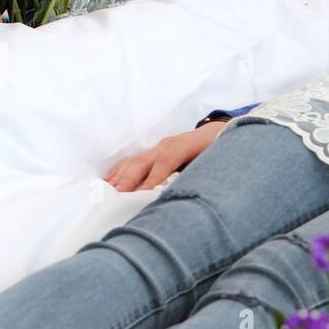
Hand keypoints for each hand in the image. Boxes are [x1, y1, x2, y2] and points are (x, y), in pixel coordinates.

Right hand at [102, 121, 226, 191]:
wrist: (220, 132)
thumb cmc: (220, 151)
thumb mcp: (217, 161)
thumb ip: (204, 174)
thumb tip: (193, 193)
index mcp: (186, 145)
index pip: (168, 160)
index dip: (156, 176)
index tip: (145, 193)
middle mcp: (168, 144)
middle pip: (145, 160)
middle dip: (130, 179)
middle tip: (118, 196)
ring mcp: (158, 147)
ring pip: (135, 161)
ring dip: (120, 176)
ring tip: (108, 192)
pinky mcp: (153, 152)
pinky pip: (132, 161)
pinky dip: (119, 171)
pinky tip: (109, 182)